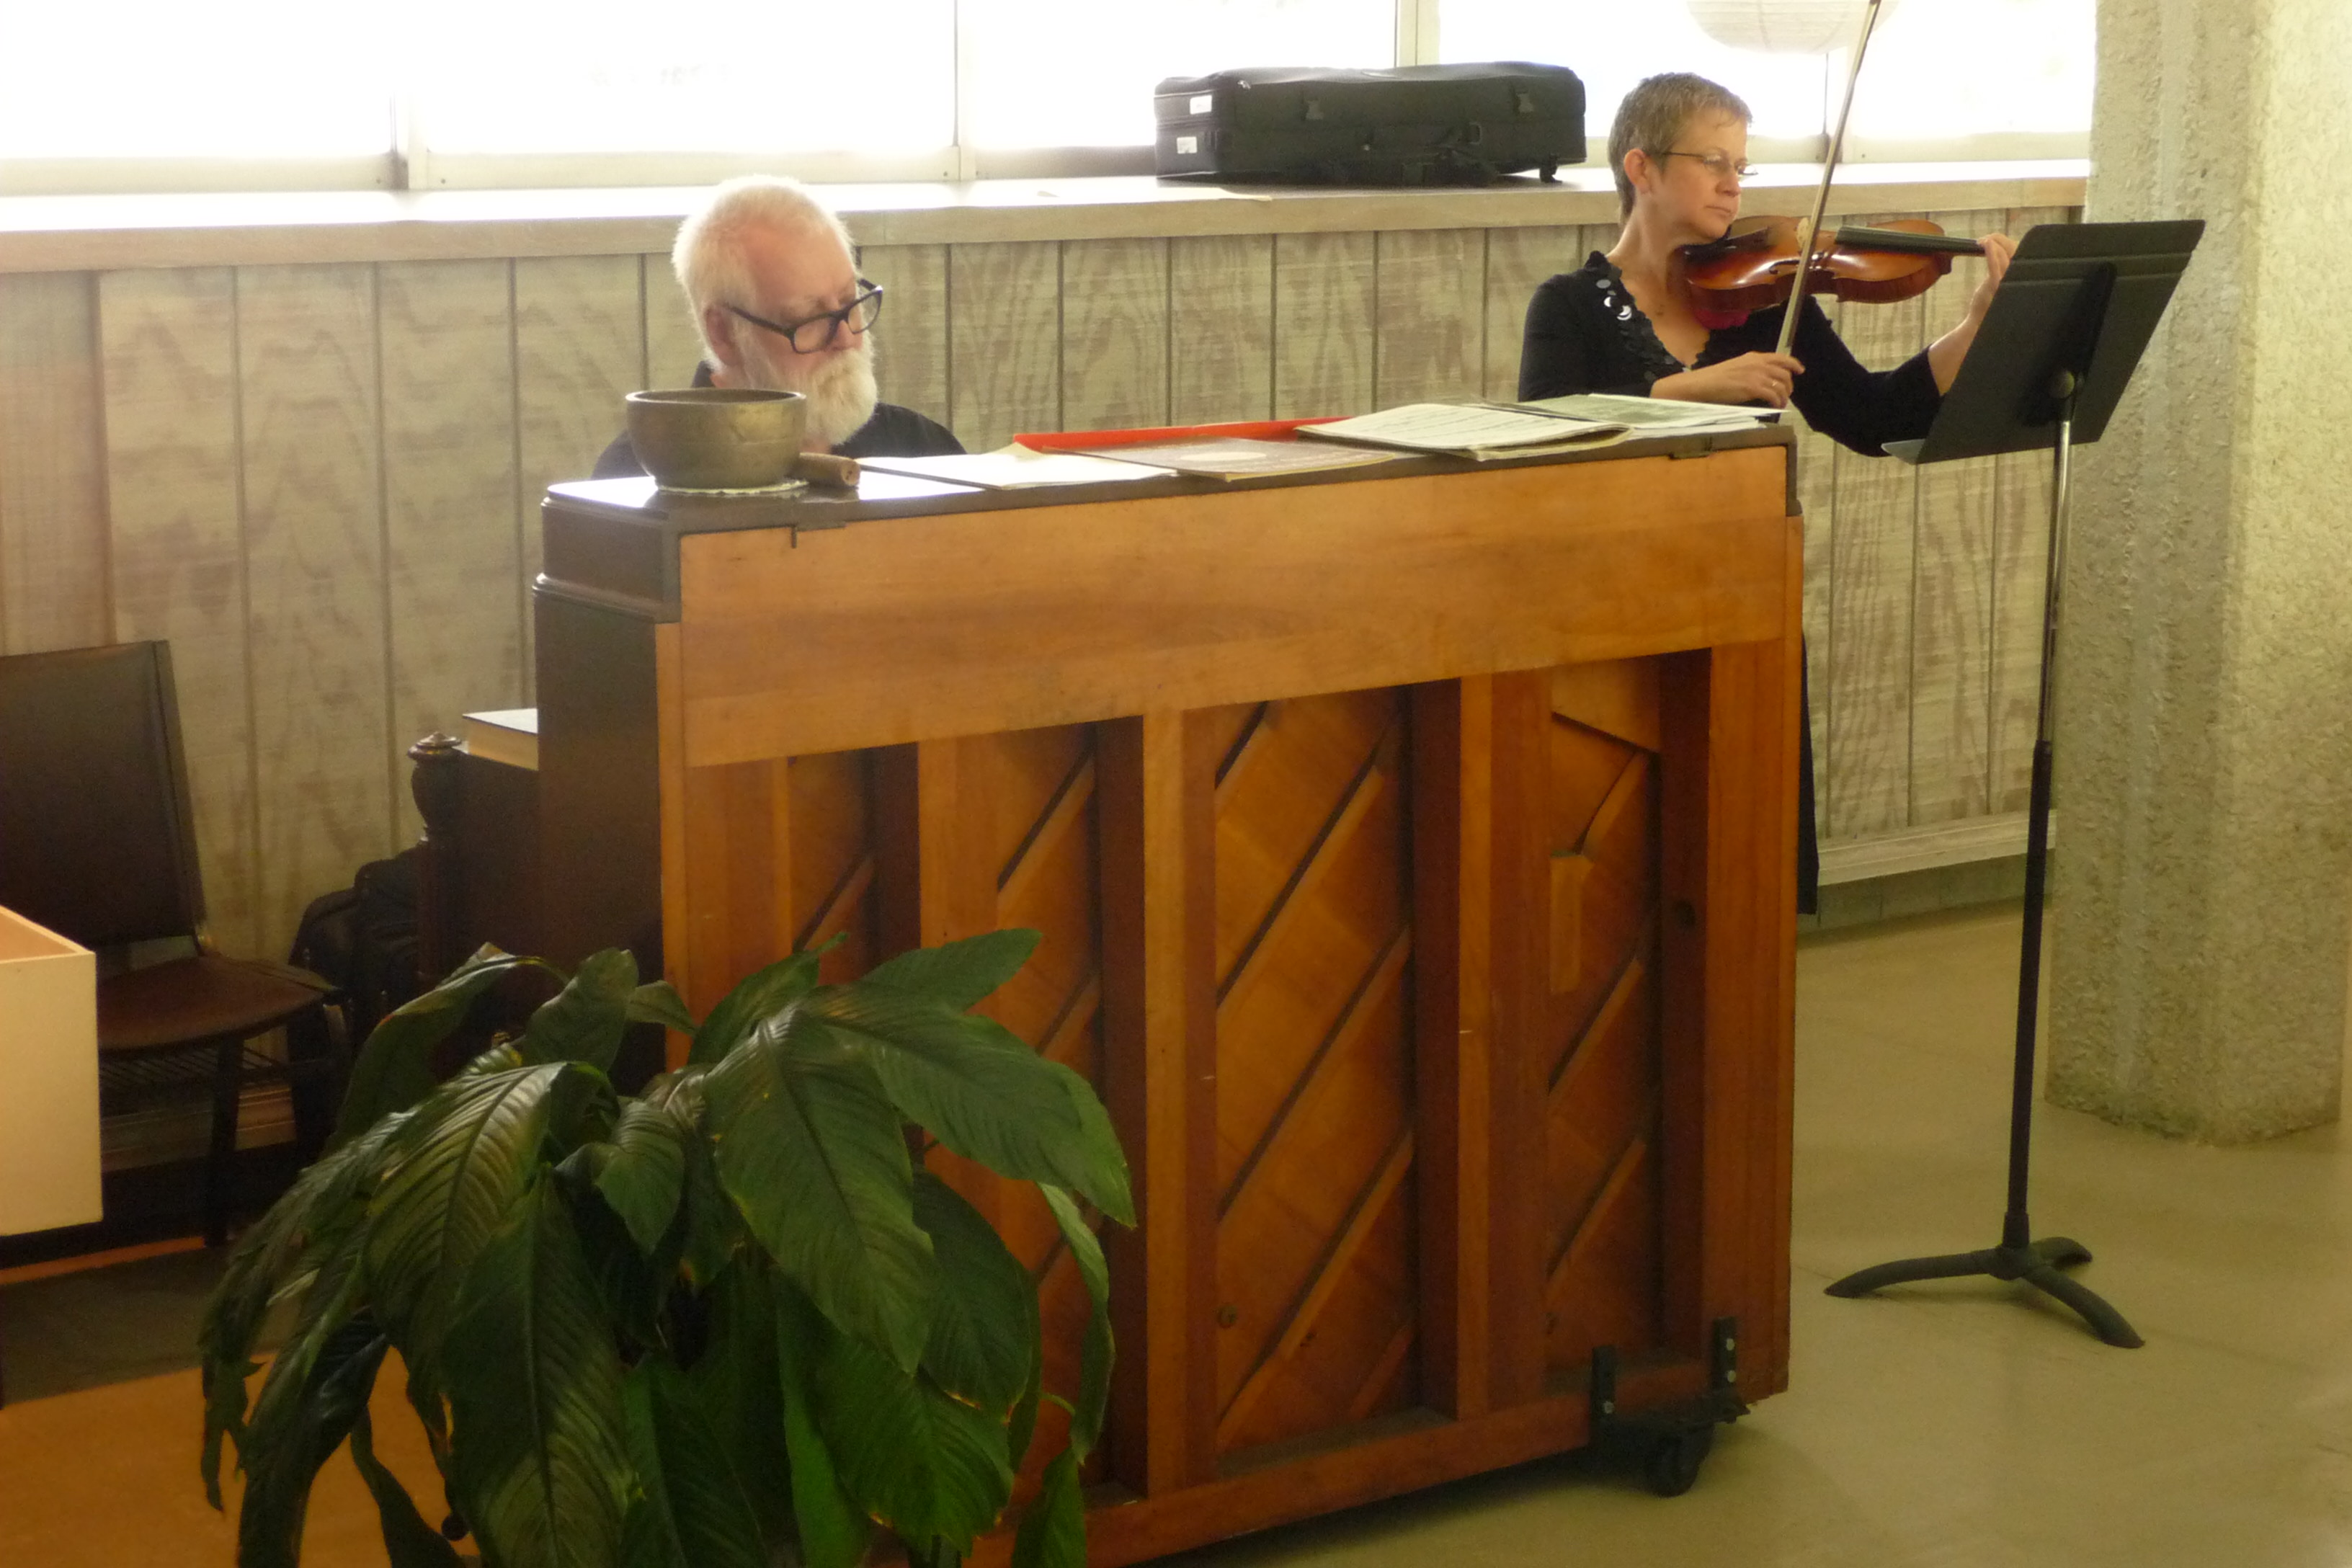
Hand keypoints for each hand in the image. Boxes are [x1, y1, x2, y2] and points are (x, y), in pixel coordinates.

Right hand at [1654, 352, 1803, 407]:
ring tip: (1781, 404)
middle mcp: (1758, 364)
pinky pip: (1773, 395)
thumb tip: (1762, 380)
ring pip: (1781, 385)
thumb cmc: (1714, 379)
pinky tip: (1775, 407)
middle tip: (1787, 395)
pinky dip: (1777, 402)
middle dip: (1789, 385)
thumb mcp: (1736, 367)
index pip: (1780, 358)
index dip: (1793, 364)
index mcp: (1753, 357)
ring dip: (1784, 396)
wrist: (1702, 384)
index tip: (1800, 370)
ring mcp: (1756, 375)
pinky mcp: (1752, 388)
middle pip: (1784, 373)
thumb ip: (1751, 370)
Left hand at [1964, 232, 2016, 323]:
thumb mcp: (1999, 283)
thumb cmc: (1989, 304)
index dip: (2008, 242)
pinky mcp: (1997, 285)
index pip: (2021, 251)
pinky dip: (1992, 252)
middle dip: (2001, 240)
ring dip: (1994, 243)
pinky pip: (1995, 265)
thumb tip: (1998, 247)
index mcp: (2023, 276)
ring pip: (2007, 254)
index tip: (1994, 239)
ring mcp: (2009, 281)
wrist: (1981, 325)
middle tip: (1986, 239)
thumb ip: (2002, 268)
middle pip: (2017, 249)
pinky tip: (1987, 243)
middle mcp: (2020, 277)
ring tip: (1982, 241)